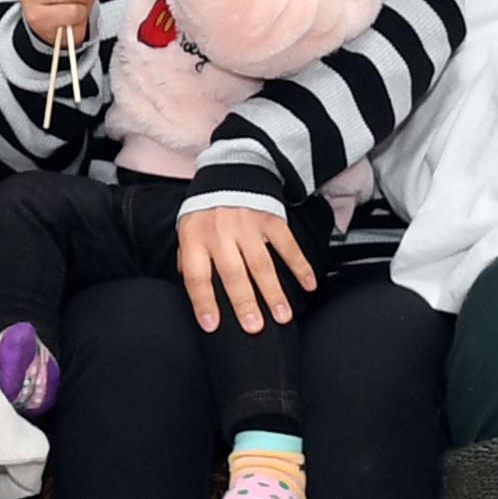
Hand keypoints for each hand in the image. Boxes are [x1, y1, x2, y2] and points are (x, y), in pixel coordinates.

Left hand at [178, 203, 318, 334]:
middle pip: (233, 273)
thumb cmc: (207, 212)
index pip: (196, 275)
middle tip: (254, 328)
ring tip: (282, 317)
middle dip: (244, 303)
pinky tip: (309, 285)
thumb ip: (189, 261)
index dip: (203, 302)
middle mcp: (220, 231)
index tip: (211, 326)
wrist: (230, 170)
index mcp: (195, 237)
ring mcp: (247, 225)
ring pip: (261, 264)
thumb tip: (196, 293)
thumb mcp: (188, 231)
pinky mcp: (270, 219)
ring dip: (273, 293)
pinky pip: (287, 245)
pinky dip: (300, 265)